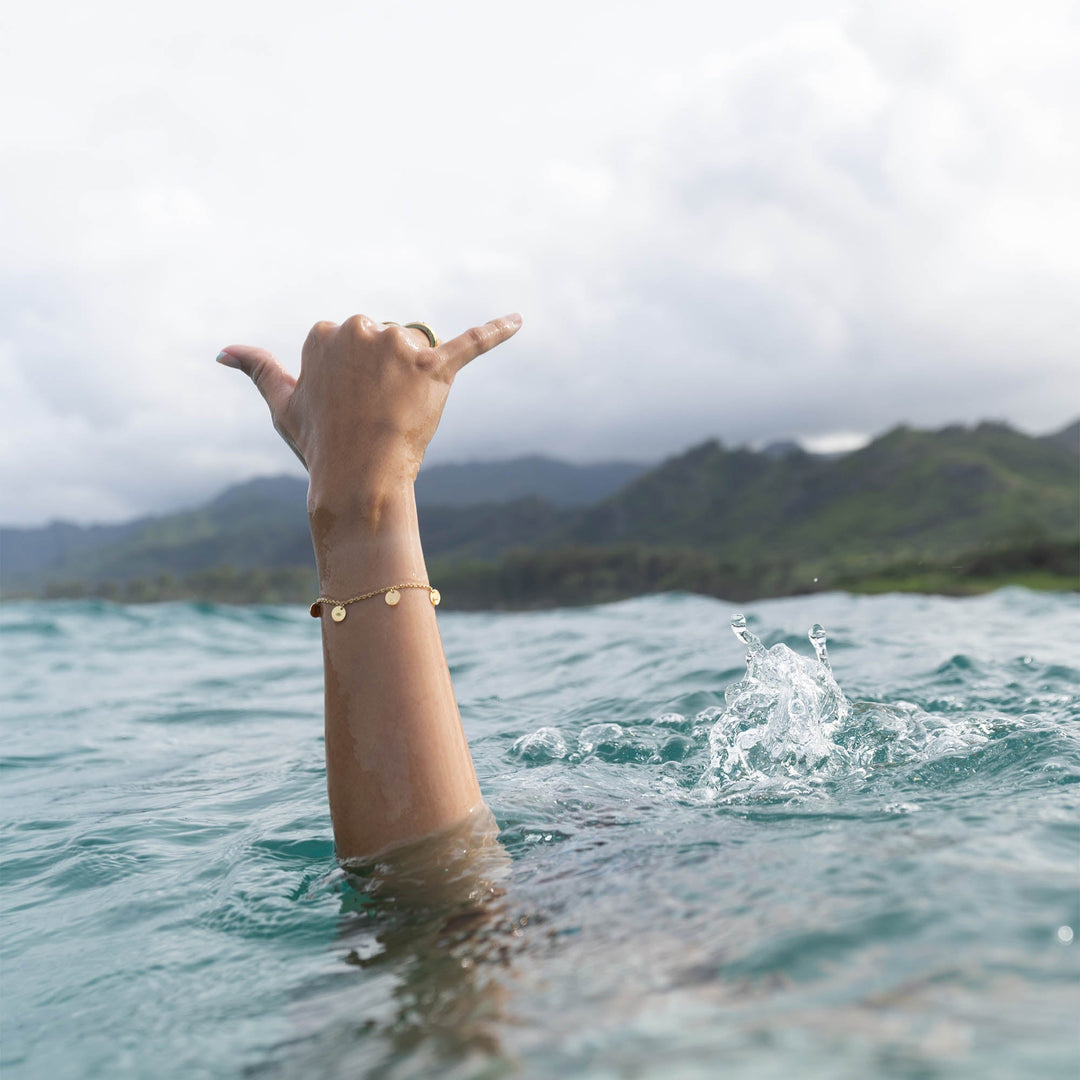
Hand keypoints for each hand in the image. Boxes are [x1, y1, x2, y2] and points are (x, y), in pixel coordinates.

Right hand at [217, 313, 521, 511]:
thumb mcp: (282, 404)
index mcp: (326, 331)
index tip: (348, 406)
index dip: (355, 379)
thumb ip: (257, 369)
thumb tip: (223, 350)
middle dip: (385, 372)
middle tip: (374, 412)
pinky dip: (497, 332)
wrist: (357, 480)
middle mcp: (361, 328)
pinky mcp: (436, 366)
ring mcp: (398, 346)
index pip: (353, 342)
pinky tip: (520, 320)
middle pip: (386, 339)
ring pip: (418, 345)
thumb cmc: (318, 445)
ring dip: (414, 375)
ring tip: (400, 411)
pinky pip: (471, 344)